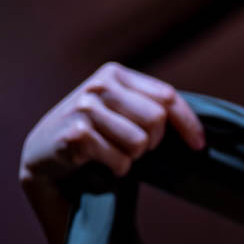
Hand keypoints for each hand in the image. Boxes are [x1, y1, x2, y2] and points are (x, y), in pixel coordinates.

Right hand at [19, 62, 204, 188]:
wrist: (44, 153)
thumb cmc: (93, 132)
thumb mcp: (120, 109)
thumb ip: (150, 106)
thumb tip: (199, 129)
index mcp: (114, 74)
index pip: (167, 97)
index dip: (189, 124)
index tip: (199, 145)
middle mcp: (98, 85)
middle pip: (157, 120)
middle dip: (154, 142)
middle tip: (136, 149)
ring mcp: (84, 108)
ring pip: (140, 142)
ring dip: (132, 157)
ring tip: (112, 152)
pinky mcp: (76, 135)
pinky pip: (121, 161)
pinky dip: (117, 169)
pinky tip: (98, 163)